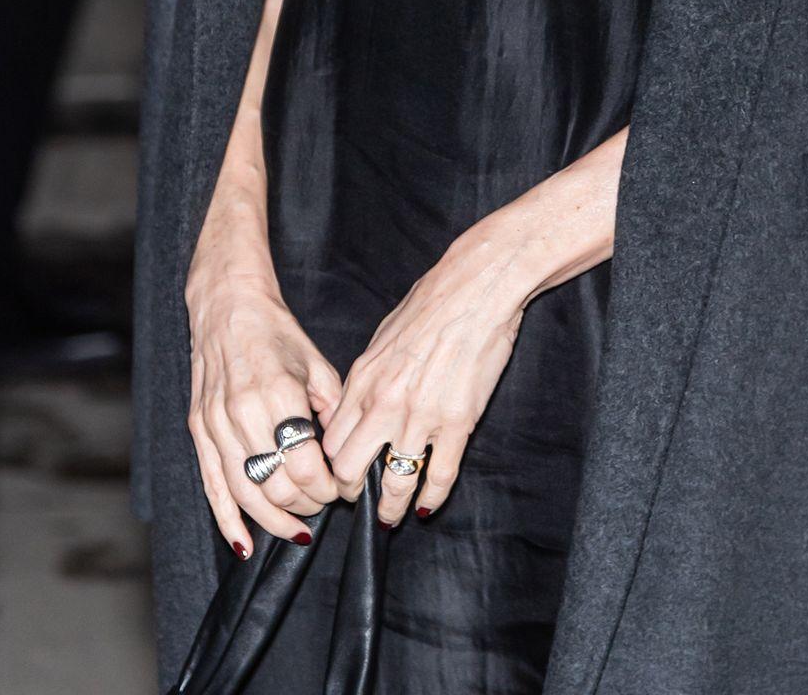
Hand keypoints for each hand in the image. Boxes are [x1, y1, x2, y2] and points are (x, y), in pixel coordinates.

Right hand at [186, 260, 343, 553]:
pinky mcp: (198, 432)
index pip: (305, 463)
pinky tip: (245, 545)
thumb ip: (332, 409)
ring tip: (299, 533)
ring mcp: (215, 425)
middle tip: (324, 504)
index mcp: (277, 393)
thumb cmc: (276, 333)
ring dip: (274, 521)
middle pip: (277, 483)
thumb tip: (343, 454)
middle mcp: (242, 413)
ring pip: (246, 493)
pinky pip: (212, 488)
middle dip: (306, 504)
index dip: (327, 485)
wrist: (227, 308)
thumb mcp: (316, 363)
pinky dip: (228, 522)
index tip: (341, 488)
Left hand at [321, 223, 530, 526]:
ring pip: (394, 484)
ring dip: (389, 509)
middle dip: (351, 493)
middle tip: (360, 501)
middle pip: (350, 470)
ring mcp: (421, 417)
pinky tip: (429, 506)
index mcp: (363, 380)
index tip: (338, 476)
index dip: (331, 466)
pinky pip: (439, 476)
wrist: (476, 288)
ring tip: (390, 518)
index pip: (332, 441)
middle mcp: (384, 404)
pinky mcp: (457, 423)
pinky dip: (432, 498)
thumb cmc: (432, 302)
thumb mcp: (383, 336)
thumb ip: (367, 376)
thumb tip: (359, 401)